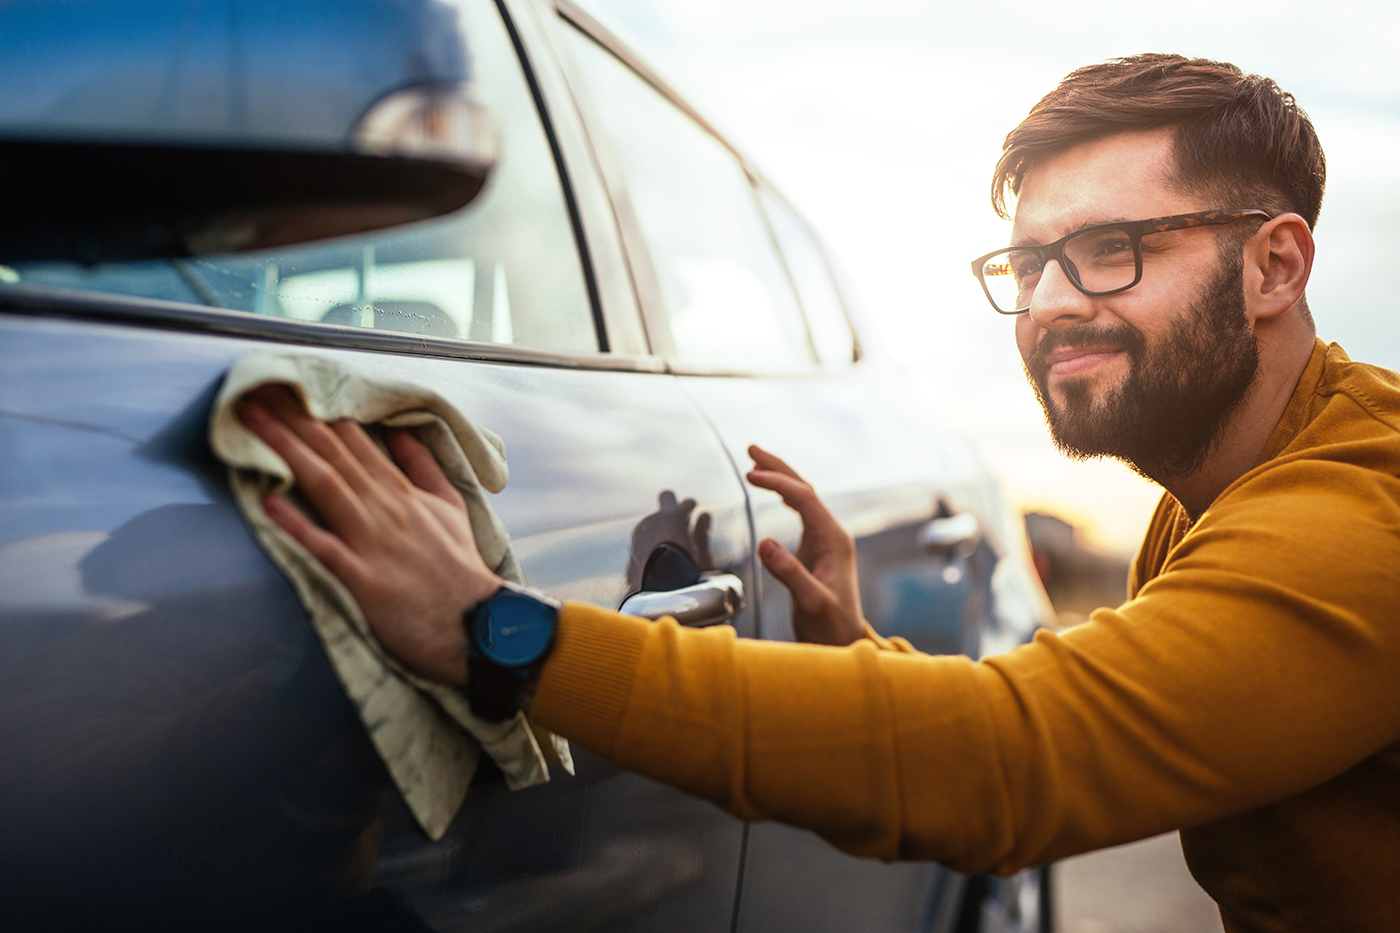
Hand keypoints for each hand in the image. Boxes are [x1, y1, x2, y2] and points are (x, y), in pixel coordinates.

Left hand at [238, 385, 501, 684]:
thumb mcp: (450, 506)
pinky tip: (268, 504)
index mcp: (402, 491)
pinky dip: (297, 525)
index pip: (354, 440)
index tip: (288, 387)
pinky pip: (324, 547)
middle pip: (332, 454)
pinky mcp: (363, 580)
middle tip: (255, 390)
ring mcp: (372, 542)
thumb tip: (400, 431)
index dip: (319, 411)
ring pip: (325, 486)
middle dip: (292, 420)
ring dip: (286, 452)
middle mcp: (384, 509)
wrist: (475, 623)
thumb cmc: (459, 568)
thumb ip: (423, 466)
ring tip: (252, 424)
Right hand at [746, 445, 865, 645]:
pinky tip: (771, 490)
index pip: (804, 498)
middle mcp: (832, 535)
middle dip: (778, 467)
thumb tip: (764, 543)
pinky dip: (783, 496)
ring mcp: (825, 541)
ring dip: (780, 477)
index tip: (749, 474)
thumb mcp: (810, 602)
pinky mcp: (816, 550)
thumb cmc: (830, 626)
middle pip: (804, 489)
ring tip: (755, 462)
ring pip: (802, 498)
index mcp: (834, 540)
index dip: (777, 482)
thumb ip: (789, 573)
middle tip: (751, 448)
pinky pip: (800, 512)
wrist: (842, 642)